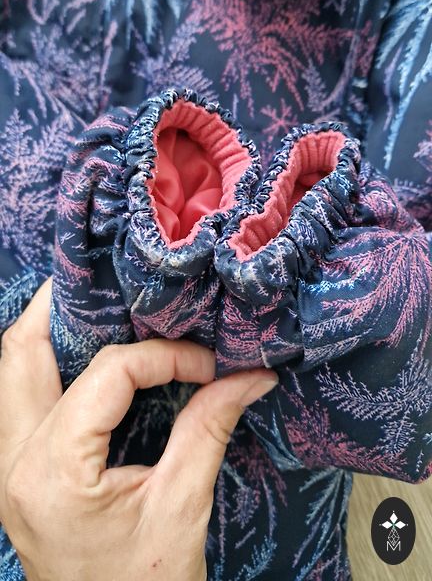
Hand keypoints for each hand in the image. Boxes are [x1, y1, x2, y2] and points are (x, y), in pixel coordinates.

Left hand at [0, 279, 277, 580]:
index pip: (108, 374)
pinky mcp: (18, 475)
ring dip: (50, 333)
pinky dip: (50, 366)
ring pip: (11, 373)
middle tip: (111, 282)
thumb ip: (208, 429)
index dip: (163, 356)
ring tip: (98, 309)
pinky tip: (87, 358)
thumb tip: (248, 375)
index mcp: (53, 472)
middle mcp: (15, 463)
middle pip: (21, 353)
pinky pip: (20, 399)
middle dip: (65, 308)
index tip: (207, 366)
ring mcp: (8, 470)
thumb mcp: (181, 509)